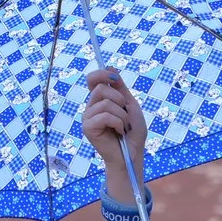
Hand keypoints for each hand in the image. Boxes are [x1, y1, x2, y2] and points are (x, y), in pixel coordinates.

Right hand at [81, 67, 146, 195]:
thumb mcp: (130, 105)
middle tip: (125, 114)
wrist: (133, 154)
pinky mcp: (88, 128)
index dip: (101, 74)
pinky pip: (104, 116)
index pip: (92, 79)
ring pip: (105, 103)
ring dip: (122, 115)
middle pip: (100, 88)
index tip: (114, 79)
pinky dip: (118, 123)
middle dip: (119, 99)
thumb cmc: (133, 132)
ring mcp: (87, 118)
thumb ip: (120, 88)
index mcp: (99, 100)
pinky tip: (119, 132)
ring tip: (124, 127)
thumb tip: (110, 67)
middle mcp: (91, 107)